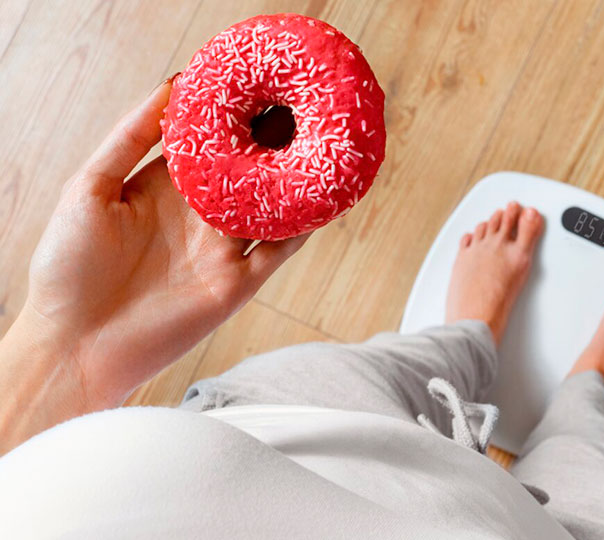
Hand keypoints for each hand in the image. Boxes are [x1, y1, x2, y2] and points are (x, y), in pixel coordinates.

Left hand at [0, 78, 306, 449]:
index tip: (253, 82)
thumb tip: (170, 87)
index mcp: (163, 189)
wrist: (77, 345)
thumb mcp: (89, 187)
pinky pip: (280, 249)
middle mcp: (197, 216)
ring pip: (271, 207)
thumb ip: (130, 137)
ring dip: (295, 181)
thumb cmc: (69, 267)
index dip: (229, 115)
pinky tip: (324, 200)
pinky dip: (304, 226)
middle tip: (299, 105)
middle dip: (270, 142)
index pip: (207, 143)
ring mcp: (221, 249)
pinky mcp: (238, 283)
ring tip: (322, 145)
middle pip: (245, 171)